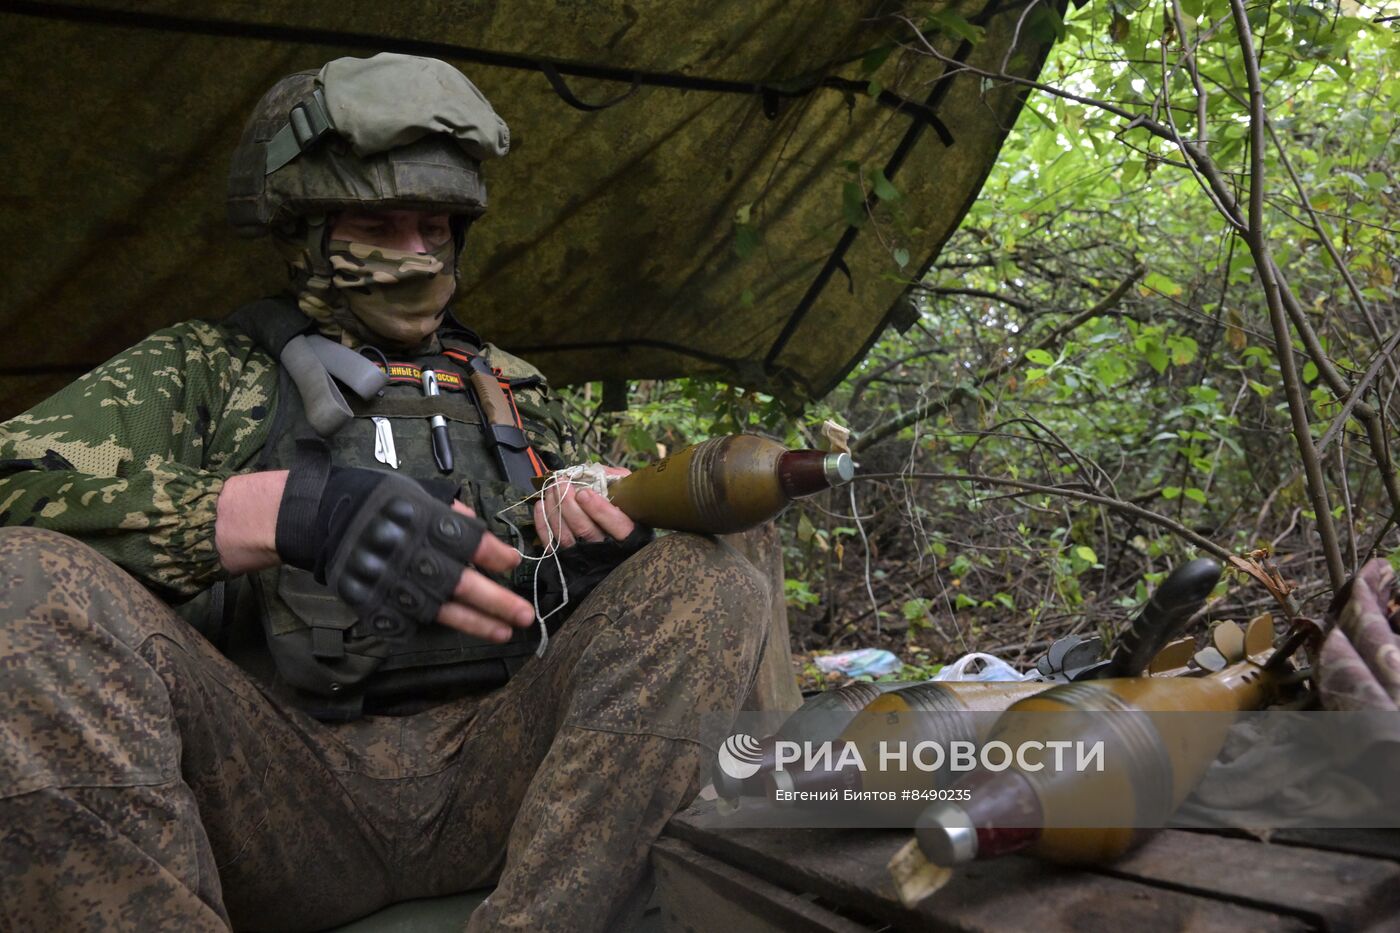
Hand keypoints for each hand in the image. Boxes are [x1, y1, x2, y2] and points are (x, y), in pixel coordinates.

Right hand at [276, 463, 535, 644]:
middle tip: (526, 616)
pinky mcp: (371, 601)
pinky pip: (406, 622)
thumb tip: (483, 530)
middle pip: (460, 584)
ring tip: (504, 631)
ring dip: (476, 623)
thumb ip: (452, 511)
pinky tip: (459, 632)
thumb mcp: (418, 491)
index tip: (514, 564)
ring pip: (440, 609)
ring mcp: (389, 582)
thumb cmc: (379, 500)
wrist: (323, 516)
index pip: (467, 542)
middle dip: (496, 602)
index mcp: (422, 522)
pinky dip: (432, 627)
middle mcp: (408, 555)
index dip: (494, 555)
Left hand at [532, 466, 634, 548]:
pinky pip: (551, 544)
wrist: (611, 538)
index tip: (584, 493)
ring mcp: (584, 555)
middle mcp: (606, 547)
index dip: (600, 510)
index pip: (617, 525)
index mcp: (627, 534)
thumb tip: (595, 472)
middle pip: (585, 529)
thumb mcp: (627, 493)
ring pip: (566, 536)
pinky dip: (543, 524)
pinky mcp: (566, 559)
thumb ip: (616, 481)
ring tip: (551, 489)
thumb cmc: (621, 509)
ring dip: (554, 509)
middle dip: (568, 504)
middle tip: (561, 483)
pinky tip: (541, 505)